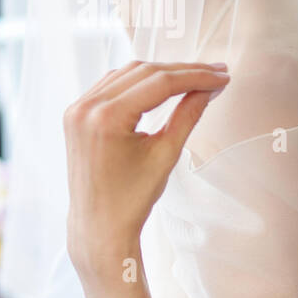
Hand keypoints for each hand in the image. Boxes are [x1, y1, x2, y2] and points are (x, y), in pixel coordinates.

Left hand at [64, 60, 229, 275]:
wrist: (99, 226)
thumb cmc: (130, 200)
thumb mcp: (165, 155)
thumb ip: (188, 115)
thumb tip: (208, 89)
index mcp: (107, 118)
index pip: (160, 83)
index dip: (195, 77)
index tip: (221, 77)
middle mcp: (87, 107)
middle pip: (144, 72)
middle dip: (182, 71)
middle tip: (215, 73)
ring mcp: (78, 108)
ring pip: (128, 74)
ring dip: (161, 72)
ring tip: (194, 77)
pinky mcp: (76, 113)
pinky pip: (111, 84)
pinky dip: (138, 81)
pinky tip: (161, 83)